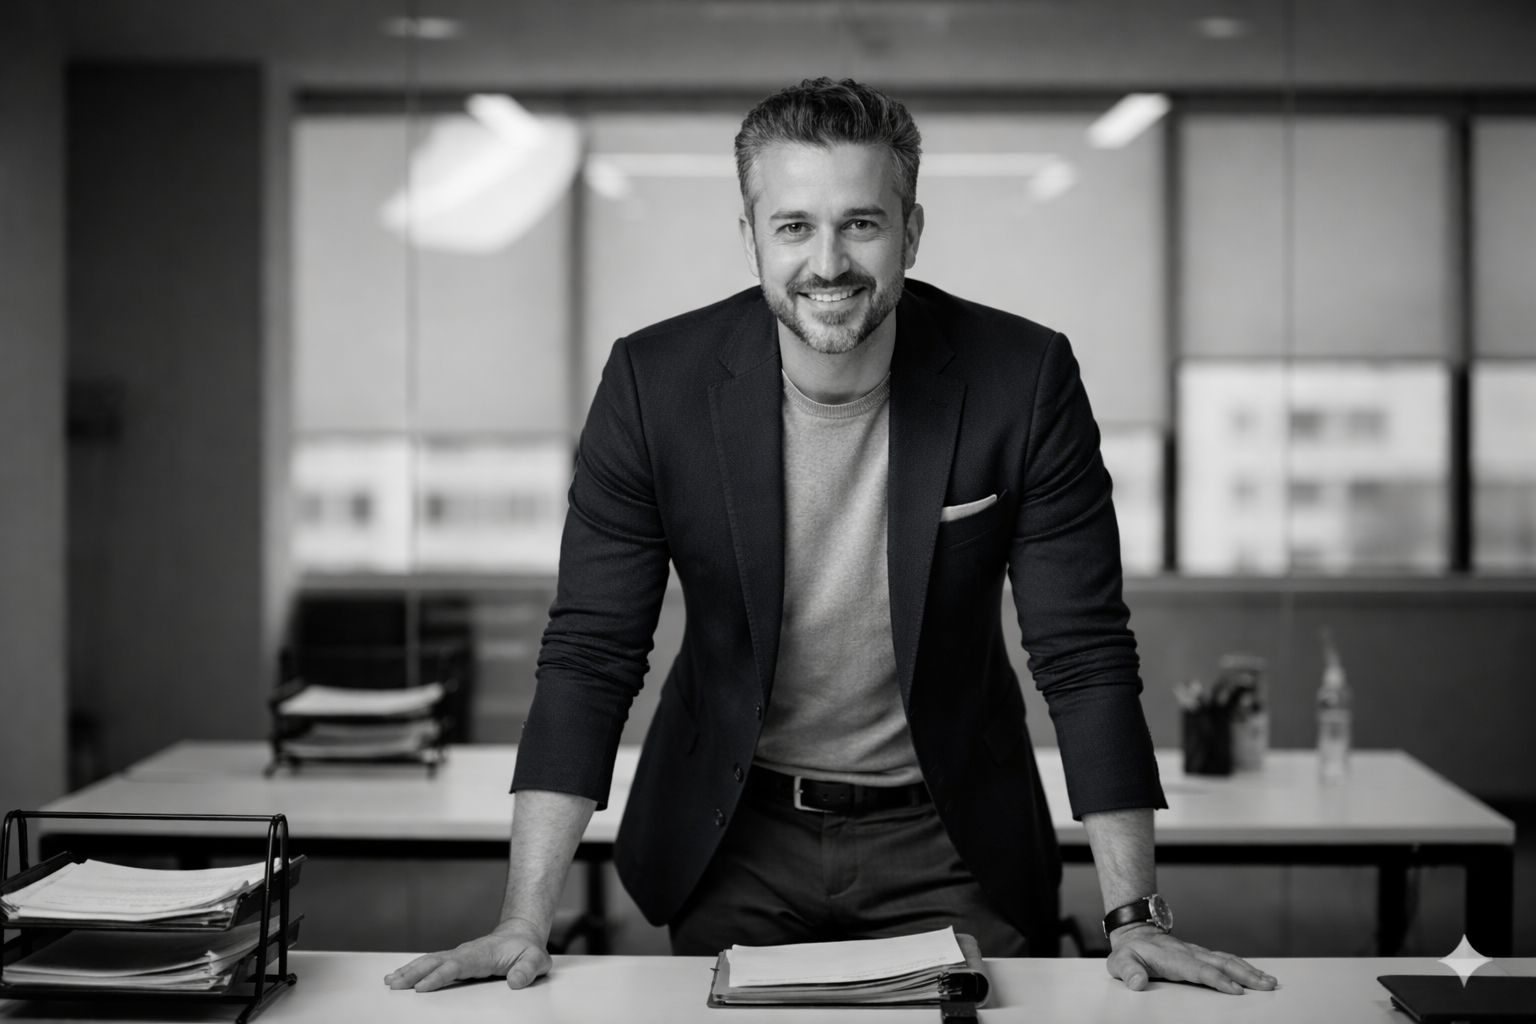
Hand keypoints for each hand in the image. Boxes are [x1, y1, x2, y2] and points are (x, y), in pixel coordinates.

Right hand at [384, 918, 550, 991]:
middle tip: (395, 984)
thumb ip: (527, 970)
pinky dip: (413, 968)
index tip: (422, 986)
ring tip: (390, 980)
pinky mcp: (455, 959)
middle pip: (436, 961)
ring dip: (409, 970)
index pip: (457, 965)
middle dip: (414, 973)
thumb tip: (516, 982)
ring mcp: (458, 955)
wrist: (521, 934)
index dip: (439, 976)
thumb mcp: (536, 960)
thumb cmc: (526, 949)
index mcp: (482, 955)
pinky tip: (400, 975)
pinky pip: (431, 962)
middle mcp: (466, 953)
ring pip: (429, 960)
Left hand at [1106, 923, 1276, 994]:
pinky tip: (1257, 974)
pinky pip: (1225, 959)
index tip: (1235, 990)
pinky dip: (1243, 966)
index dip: (1217, 979)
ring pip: (1227, 960)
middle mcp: (1189, 953)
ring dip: (1249, 971)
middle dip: (1245, 975)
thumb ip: (1128, 972)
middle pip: (1221, 963)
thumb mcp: (1120, 962)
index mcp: (1172, 957)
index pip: (1198, 969)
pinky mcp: (1202, 955)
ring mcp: (1197, 953)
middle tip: (1266, 986)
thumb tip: (1137, 982)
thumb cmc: (1129, 952)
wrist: (1135, 933)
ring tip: (1270, 982)